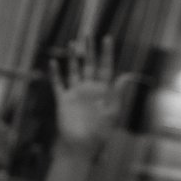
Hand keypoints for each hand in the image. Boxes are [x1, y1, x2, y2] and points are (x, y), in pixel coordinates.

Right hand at [53, 38, 134, 155]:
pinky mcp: (63, 100)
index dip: (107, 53)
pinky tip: (54, 62)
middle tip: (88, 34)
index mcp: (104, 91)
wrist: (81, 146)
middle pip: (90, 65)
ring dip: (73, 58)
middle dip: (90, 50)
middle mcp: (90, 89)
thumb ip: (117, 93)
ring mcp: (76, 94)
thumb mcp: (112, 112)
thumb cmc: (100, 133)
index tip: (107, 38)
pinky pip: (59, 84)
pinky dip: (56, 74)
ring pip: (74, 71)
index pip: (106, 67)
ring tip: (73, 44)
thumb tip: (127, 75)